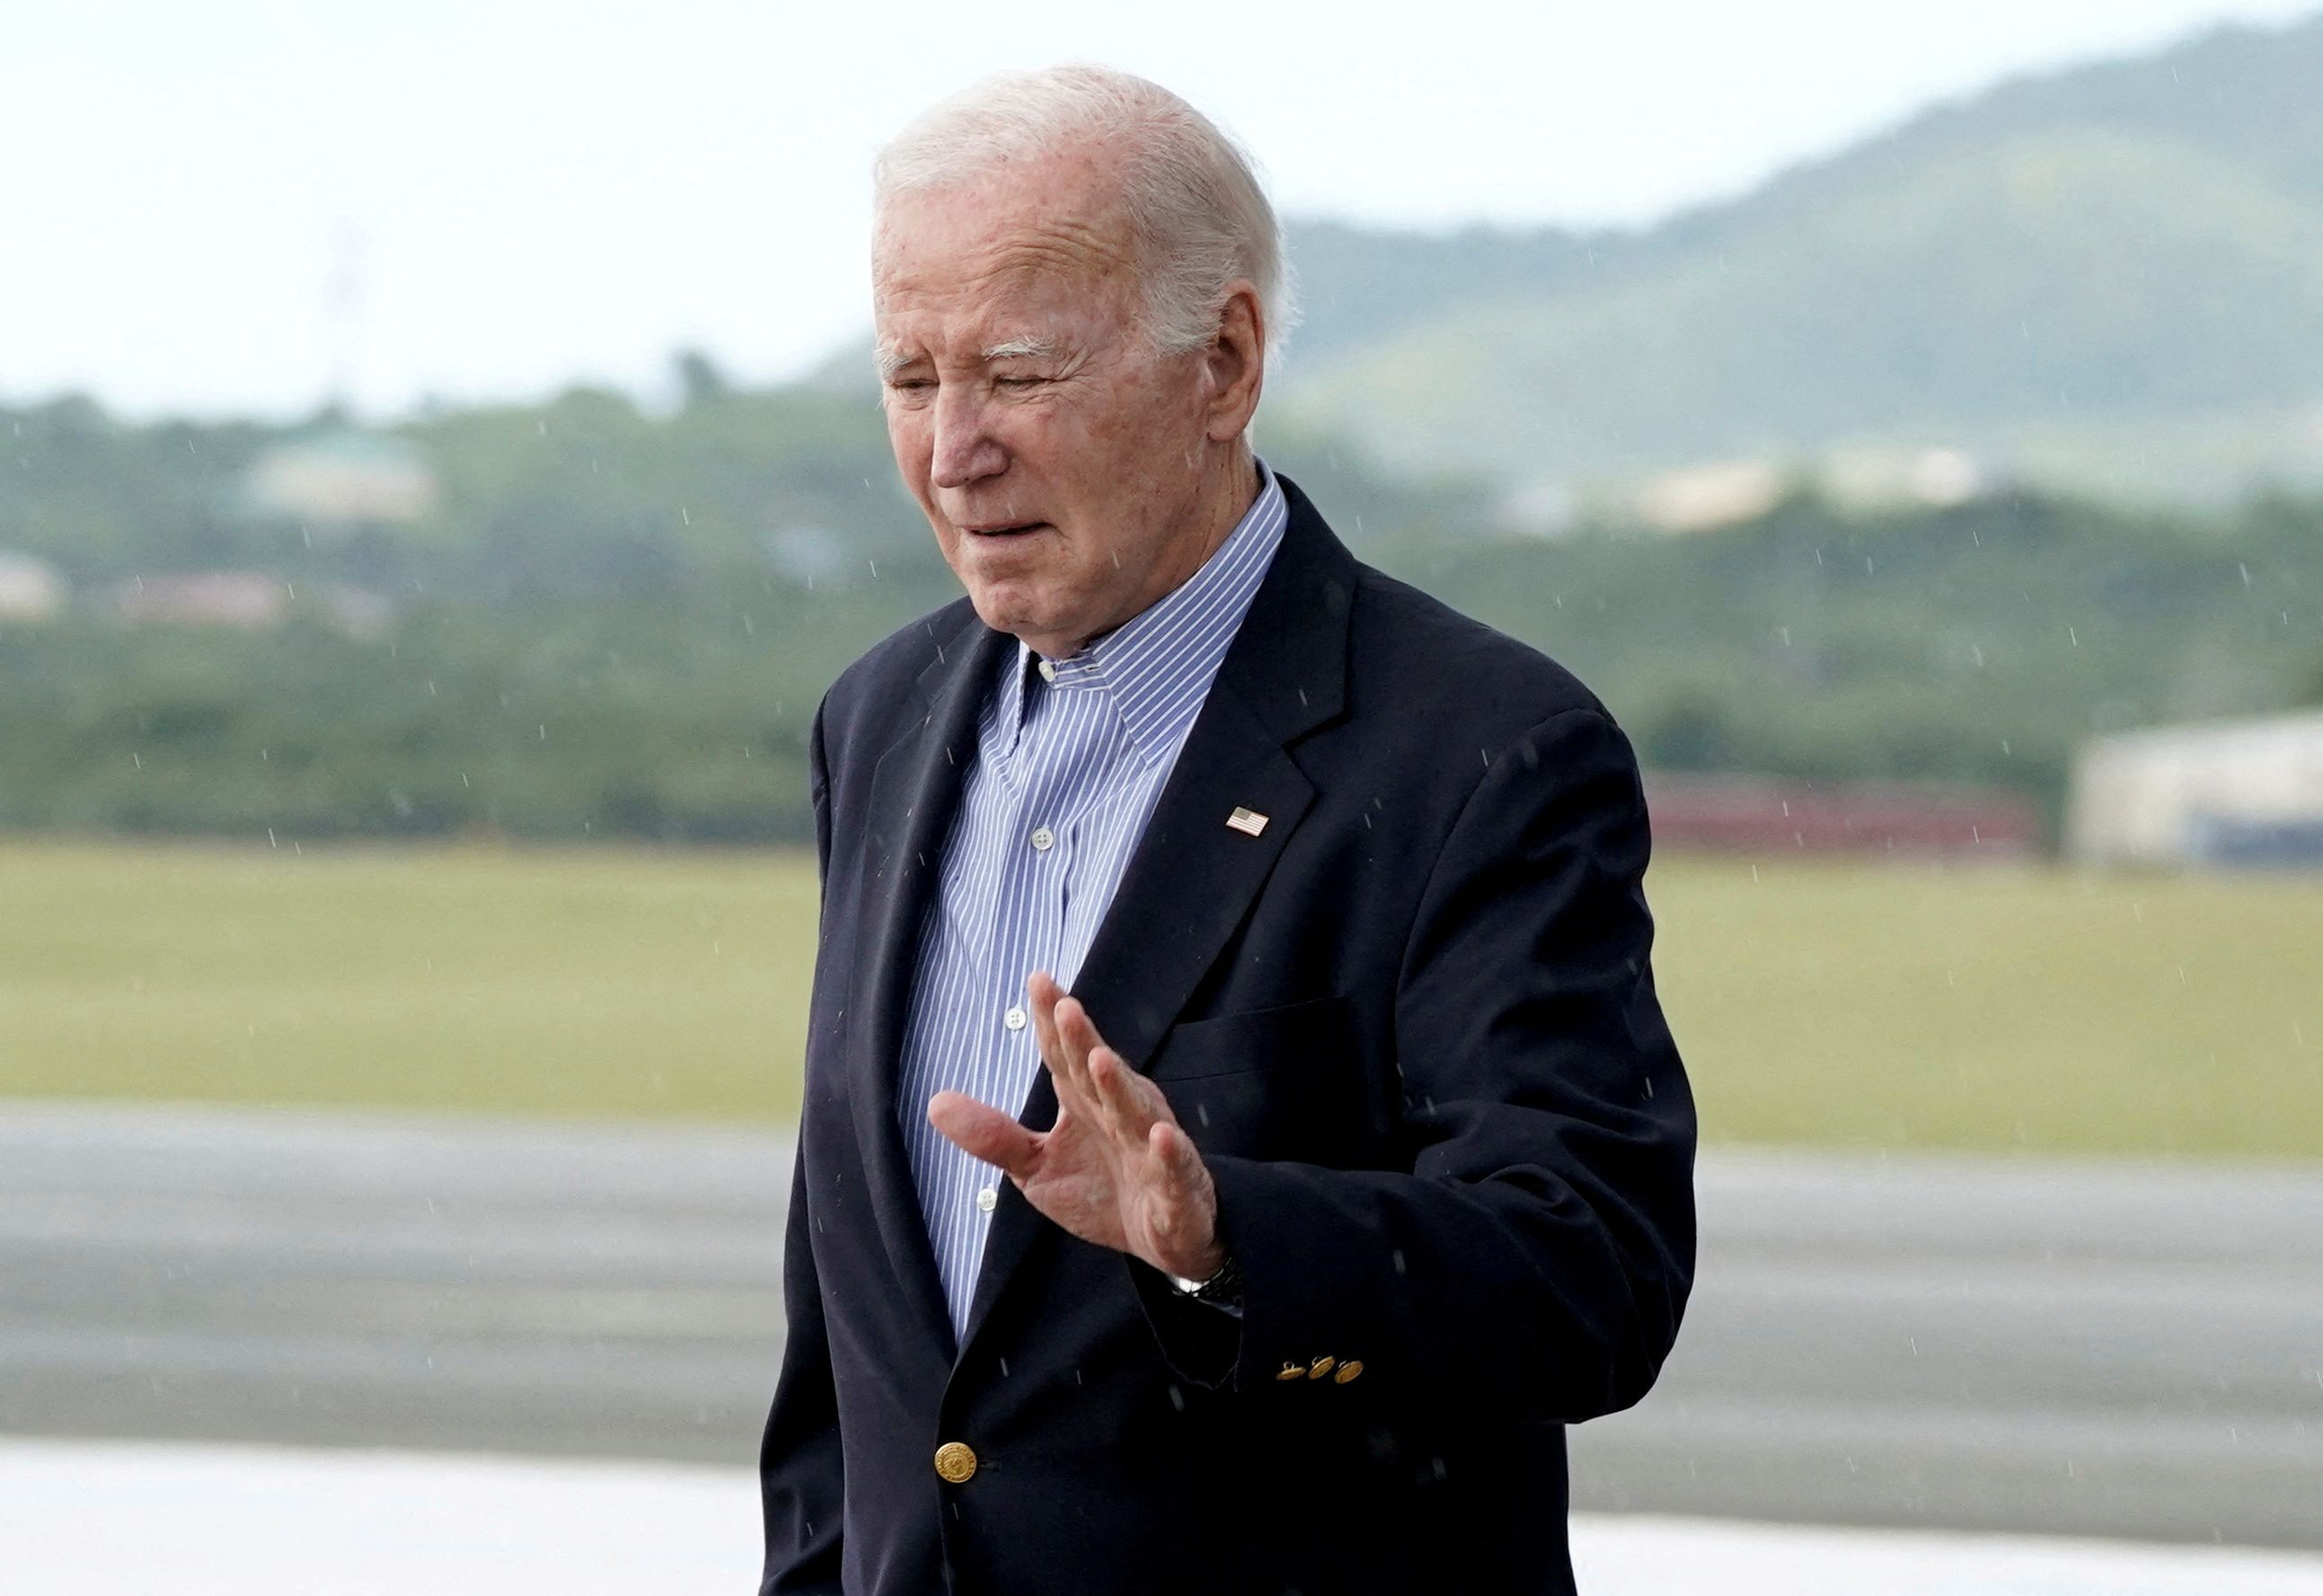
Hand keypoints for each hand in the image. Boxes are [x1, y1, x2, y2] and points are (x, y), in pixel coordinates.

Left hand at [928, 971, 1223, 1280]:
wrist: (1166, 1236)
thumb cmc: (1102, 1191)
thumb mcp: (1037, 1168)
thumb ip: (994, 1136)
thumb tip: (935, 1103)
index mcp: (1087, 1103)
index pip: (1065, 1055)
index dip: (1053, 1020)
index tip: (1037, 980)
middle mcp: (1121, 1114)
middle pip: (1098, 1073)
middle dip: (1082, 1040)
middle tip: (1065, 1007)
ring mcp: (1151, 1149)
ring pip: (1136, 1112)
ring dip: (1120, 1086)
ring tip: (1099, 1060)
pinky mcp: (1176, 1188)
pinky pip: (1174, 1167)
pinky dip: (1170, 1153)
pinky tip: (1161, 1136)